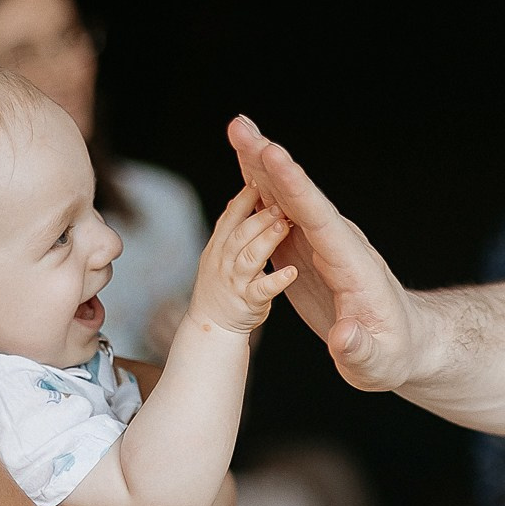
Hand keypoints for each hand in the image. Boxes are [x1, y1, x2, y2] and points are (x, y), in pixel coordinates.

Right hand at [187, 185, 296, 336]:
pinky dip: (277, 280)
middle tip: (281, 201)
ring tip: (284, 226)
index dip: (245, 198)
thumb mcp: (222, 252)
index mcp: (219, 246)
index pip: (231, 216)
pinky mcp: (249, 303)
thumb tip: (244, 195)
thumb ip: (234, 228)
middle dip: (259, 216)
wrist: (212, 327)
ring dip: (267, 240)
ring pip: (250, 257)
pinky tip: (292, 273)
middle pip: (241, 233)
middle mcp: (223, 262)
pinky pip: (263, 290)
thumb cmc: (224, 284)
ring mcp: (235, 282)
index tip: (260, 178)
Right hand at [227, 115, 425, 390]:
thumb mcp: (378, 363)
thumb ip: (359, 349)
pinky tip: (244, 166)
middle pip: (299, 196)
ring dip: (260, 166)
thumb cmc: (392, 354)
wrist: (403, 343)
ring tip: (237, 131)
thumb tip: (342, 337)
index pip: (320, 220)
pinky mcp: (308, 250)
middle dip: (270, 163)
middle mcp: (336, 244)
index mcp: (351, 264)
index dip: (294, 188)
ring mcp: (321, 243)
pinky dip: (260, 189)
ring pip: (287, 198)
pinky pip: (280, 213)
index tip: (274, 156)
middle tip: (240, 127)